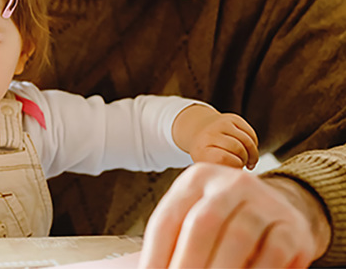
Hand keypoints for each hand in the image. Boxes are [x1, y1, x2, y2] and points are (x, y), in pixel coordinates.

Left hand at [138, 163, 330, 267]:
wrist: (280, 209)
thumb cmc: (224, 221)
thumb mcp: (196, 216)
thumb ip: (174, 240)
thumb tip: (148, 268)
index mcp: (197, 179)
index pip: (168, 217)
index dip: (155, 252)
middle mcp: (230, 183)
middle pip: (203, 222)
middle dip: (187, 261)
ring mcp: (264, 201)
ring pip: (238, 236)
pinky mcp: (292, 225)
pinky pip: (273, 252)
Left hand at [173, 105, 258, 168]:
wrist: (200, 130)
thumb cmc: (207, 153)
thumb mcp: (208, 164)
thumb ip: (222, 170)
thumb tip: (241, 175)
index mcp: (201, 148)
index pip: (223, 158)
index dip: (235, 166)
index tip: (235, 169)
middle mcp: (210, 133)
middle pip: (238, 149)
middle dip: (244, 160)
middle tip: (243, 165)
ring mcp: (222, 123)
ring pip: (247, 141)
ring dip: (252, 154)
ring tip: (249, 161)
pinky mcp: (233, 118)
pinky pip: (251, 134)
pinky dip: (254, 144)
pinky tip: (249, 150)